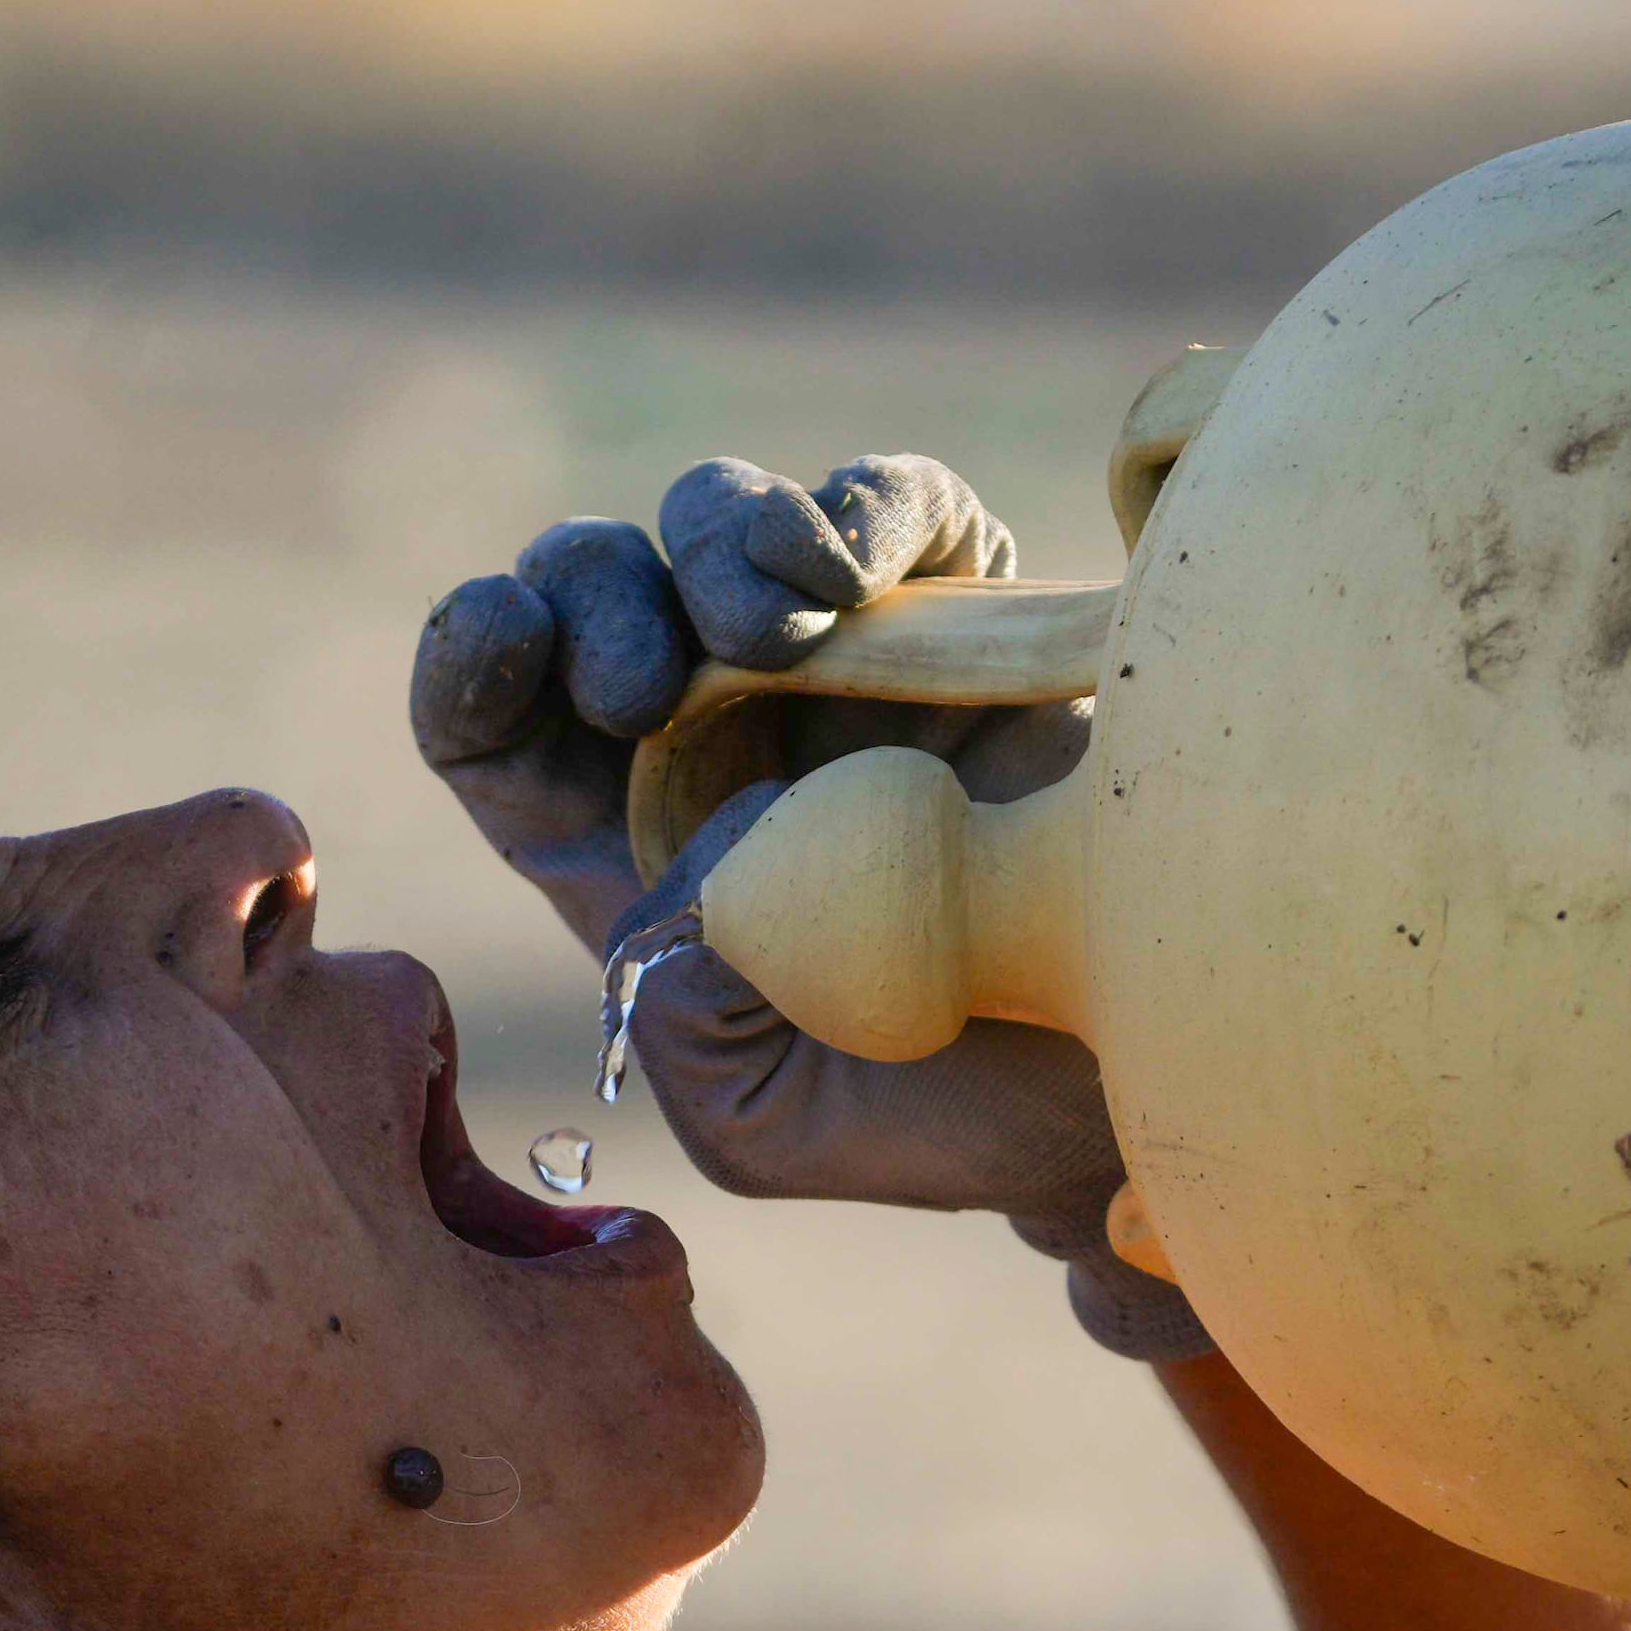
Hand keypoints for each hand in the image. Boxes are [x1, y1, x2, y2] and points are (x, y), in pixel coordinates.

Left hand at [410, 452, 1202, 1360]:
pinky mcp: (968, 613)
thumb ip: (681, 1027)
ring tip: (775, 615)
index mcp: (639, 858)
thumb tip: (709, 855)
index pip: (500, 735)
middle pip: (592, 592)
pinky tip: (851, 572)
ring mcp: (847, 663)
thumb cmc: (960, 1107)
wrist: (1161, 1066)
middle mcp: (724, 740)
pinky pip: (892, 508)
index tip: (500, 632)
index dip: (470, 667)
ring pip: (720, 522)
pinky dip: (863, 507)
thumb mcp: (770, 1123)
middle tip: (647, 685)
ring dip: (717, 539)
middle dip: (590, 597)